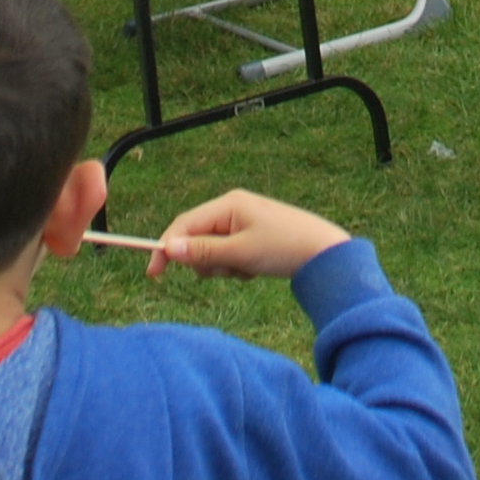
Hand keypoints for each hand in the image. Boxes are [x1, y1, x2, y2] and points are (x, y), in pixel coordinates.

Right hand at [148, 190, 349, 282]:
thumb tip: (168, 249)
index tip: (154, 274)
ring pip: (211, 252)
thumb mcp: (240, 253)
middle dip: (207, 262)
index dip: (167, 248)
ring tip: (247, 269)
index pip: (185, 224)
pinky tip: (255, 269)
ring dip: (223, 267)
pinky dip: (236, 268)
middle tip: (231, 269)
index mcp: (228, 205)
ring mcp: (241, 223)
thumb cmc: (283, 248)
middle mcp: (232, 209)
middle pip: (196, 239)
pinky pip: (228, 256)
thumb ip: (204, 252)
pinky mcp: (249, 237)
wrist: (324, 253)